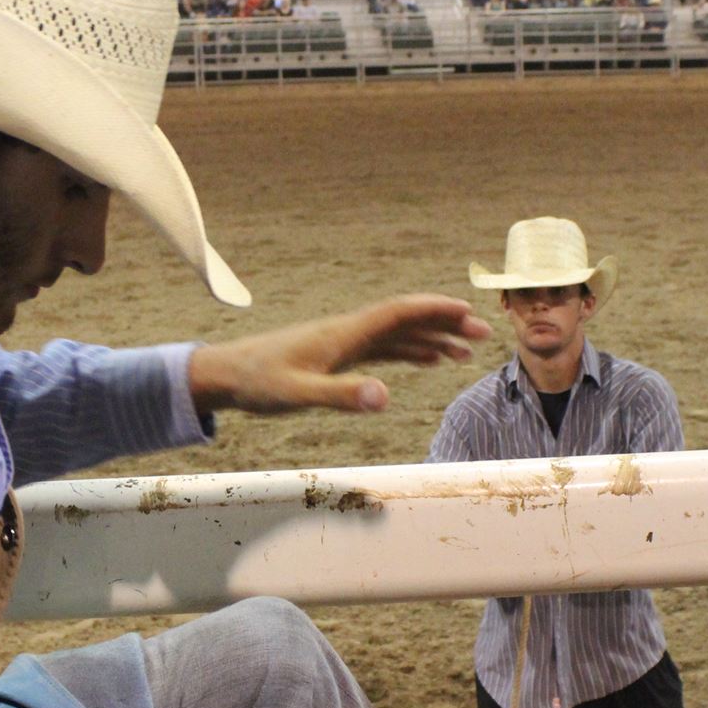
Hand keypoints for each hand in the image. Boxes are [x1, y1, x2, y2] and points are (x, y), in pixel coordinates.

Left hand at [188, 295, 490, 416]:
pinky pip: (382, 348)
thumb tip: (385, 397)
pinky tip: (426, 361)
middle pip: (406, 319)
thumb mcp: (300, 395)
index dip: (435, 310)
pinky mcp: (335, 355)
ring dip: (432, 339)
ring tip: (466, 353)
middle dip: (445, 323)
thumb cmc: (258, 384)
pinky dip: (409, 351)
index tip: (468, 313)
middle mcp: (348, 331)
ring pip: (397, 334)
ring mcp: (343, 342)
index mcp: (344, 334)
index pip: (399, 312)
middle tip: (483, 334)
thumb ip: (342, 395)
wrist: (225, 375)